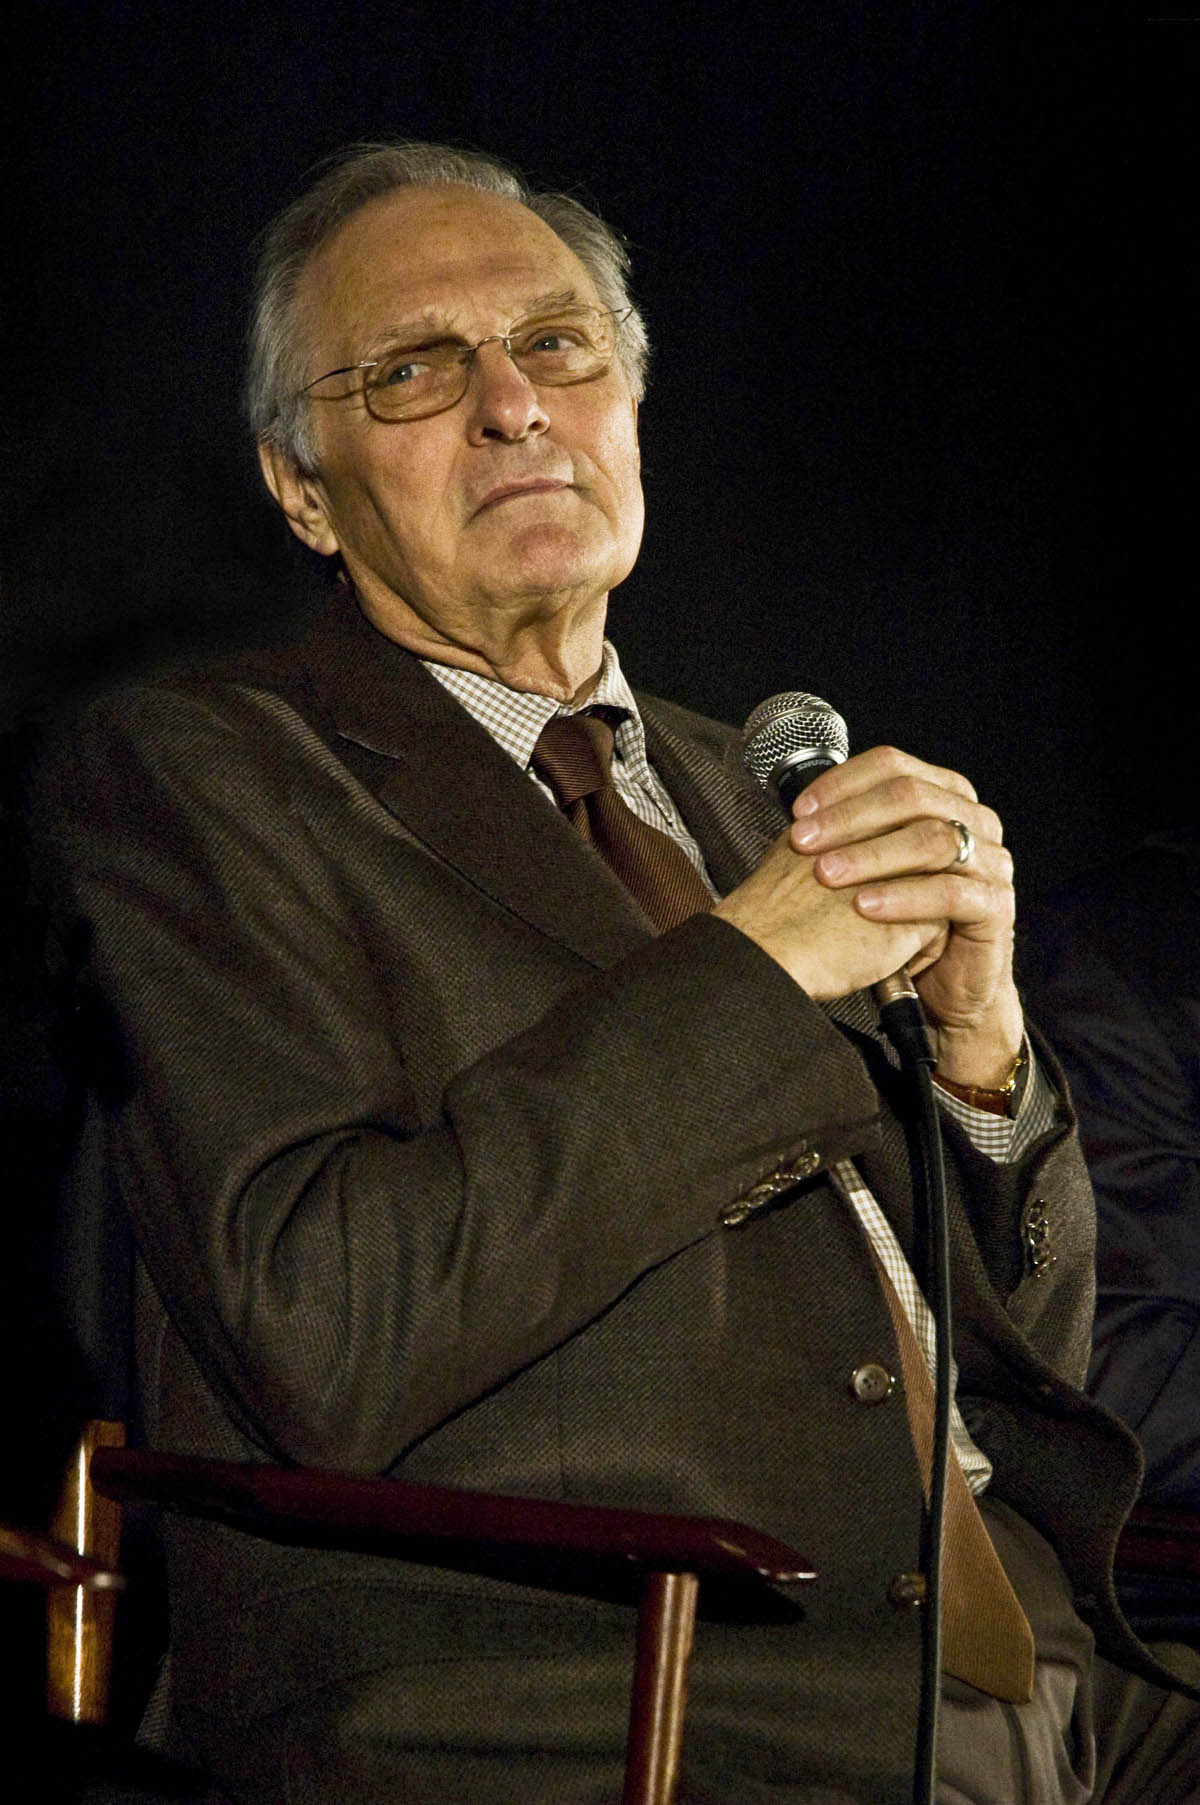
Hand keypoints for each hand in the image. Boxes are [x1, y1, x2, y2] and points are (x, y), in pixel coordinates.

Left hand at [715, 745, 1023, 1087]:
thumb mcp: (874, 868)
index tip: (800, 811)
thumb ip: (852, 832)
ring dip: (872, 855)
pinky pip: (950, 893)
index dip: (843, 782)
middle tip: (803, 841)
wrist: (943, 985)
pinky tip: (864, 907)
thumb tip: (800, 806)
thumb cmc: (901, 920)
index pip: (893, 765)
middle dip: (849, 817)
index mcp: (944, 796)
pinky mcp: (996, 906)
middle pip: (912, 796)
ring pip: (933, 840)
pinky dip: (903, 898)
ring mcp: (991, 861)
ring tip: (827, 874)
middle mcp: (974, 820)